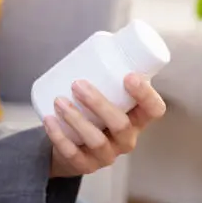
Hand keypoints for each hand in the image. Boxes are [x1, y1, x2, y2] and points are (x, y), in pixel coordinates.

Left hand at [45, 73, 165, 177]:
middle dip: (99, 103)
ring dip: (75, 119)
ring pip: (96, 140)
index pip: (154, 110)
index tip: (128, 76)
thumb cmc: (91, 112)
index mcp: (137, 120)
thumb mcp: (105, 94)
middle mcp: (126, 140)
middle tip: (77, 84)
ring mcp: (106, 155)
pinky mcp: (84, 165)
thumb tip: (98, 37)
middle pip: (121, 125)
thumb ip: (105, 72)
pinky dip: (58, 136)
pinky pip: (72, 154)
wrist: (71, 145)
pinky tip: (48, 120)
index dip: (145, 95)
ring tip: (59, 100)